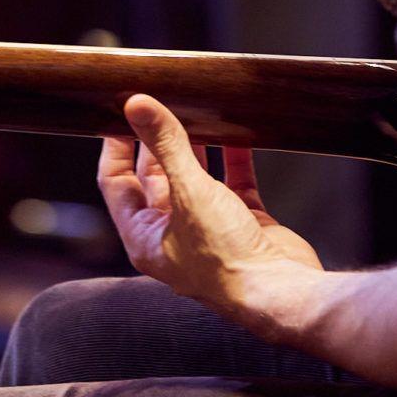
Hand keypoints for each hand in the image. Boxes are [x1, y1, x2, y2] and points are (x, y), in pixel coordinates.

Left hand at [98, 95, 321, 319]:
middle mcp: (173, 234)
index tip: (120, 112)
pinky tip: (238, 133)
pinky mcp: (243, 223)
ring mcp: (210, 229)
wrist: (281, 292)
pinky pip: (235, 182)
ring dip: (196, 147)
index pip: (117, 183)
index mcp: (145, 236)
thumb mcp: (189, 192)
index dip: (116, 147)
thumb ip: (166, 145)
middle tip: (160, 105)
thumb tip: (137, 105)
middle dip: (157, 142)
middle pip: (156, 177)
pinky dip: (235, 158)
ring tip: (195, 112)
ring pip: (195, 178)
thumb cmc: (226, 260)